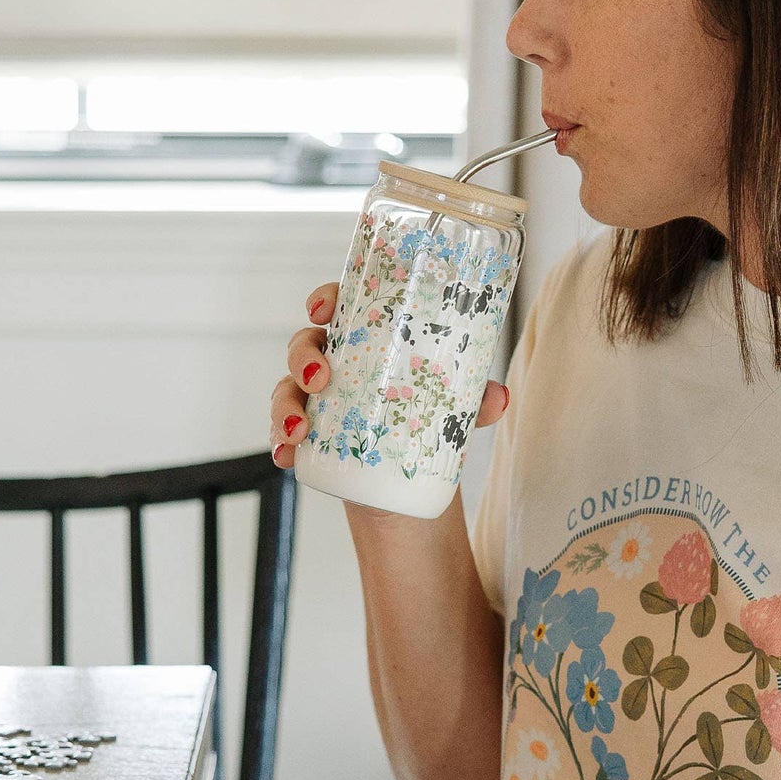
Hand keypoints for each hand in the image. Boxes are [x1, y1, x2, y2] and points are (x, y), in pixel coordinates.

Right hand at [269, 282, 512, 471]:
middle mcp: (336, 363)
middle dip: (303, 357)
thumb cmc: (428, 421)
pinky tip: (287, 456)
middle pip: (304, 343)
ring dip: (285, 405)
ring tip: (300, 429)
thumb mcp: (455, 410)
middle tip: (320, 378)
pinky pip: (284, 433)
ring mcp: (317, 400)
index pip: (340, 305)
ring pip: (287, 388)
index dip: (324, 298)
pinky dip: (281, 444)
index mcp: (368, 340)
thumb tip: (499, 398)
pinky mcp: (309, 436)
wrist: (410, 481)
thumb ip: (475, 402)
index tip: (322, 308)